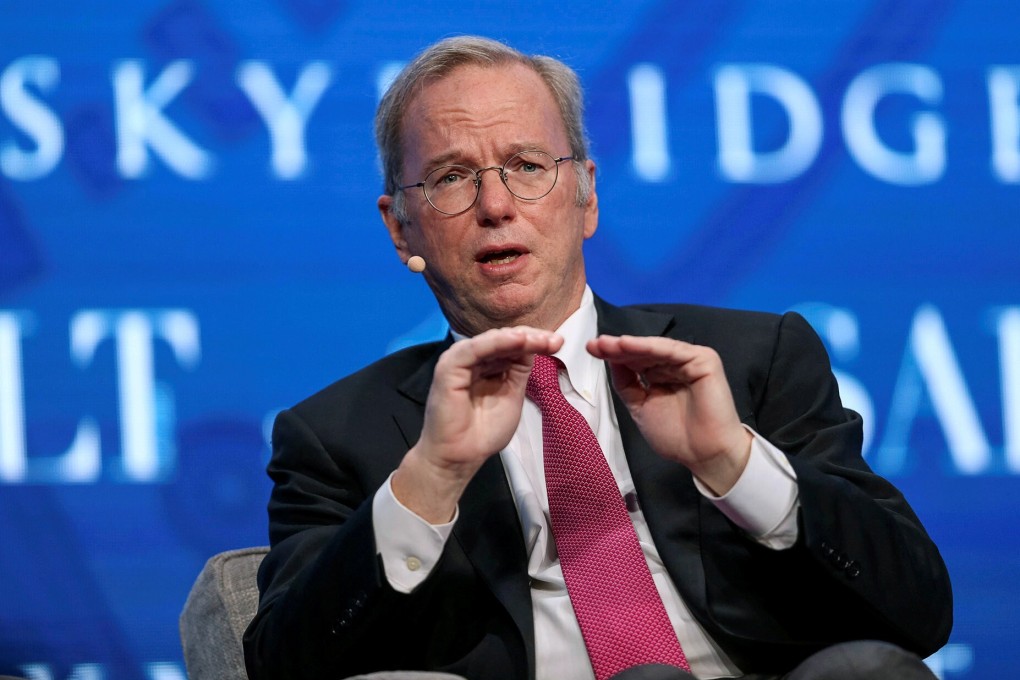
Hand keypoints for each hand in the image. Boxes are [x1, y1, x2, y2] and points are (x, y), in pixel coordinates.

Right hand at [393, 326, 562, 521]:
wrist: (459, 458)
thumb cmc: (482, 433)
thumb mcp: (512, 396)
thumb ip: (519, 372)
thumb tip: (534, 347)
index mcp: (486, 364)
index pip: (511, 344)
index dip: (535, 341)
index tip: (559, 344)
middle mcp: (473, 358)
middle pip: (504, 338)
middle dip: (532, 337)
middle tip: (556, 341)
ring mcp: (459, 360)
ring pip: (492, 339)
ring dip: (518, 337)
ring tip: (541, 339)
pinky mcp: (449, 367)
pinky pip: (476, 349)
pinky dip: (498, 343)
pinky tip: (519, 341)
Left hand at [586, 334, 751, 494]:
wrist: (703, 454)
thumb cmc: (676, 436)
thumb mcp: (640, 407)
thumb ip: (627, 384)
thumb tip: (611, 360)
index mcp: (661, 375)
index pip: (634, 360)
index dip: (613, 355)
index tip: (590, 349)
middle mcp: (675, 365)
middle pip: (642, 352)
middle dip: (617, 348)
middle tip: (595, 344)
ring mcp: (690, 360)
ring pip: (655, 348)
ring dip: (630, 346)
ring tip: (608, 344)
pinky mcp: (704, 360)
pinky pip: (673, 350)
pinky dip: (650, 347)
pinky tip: (629, 345)